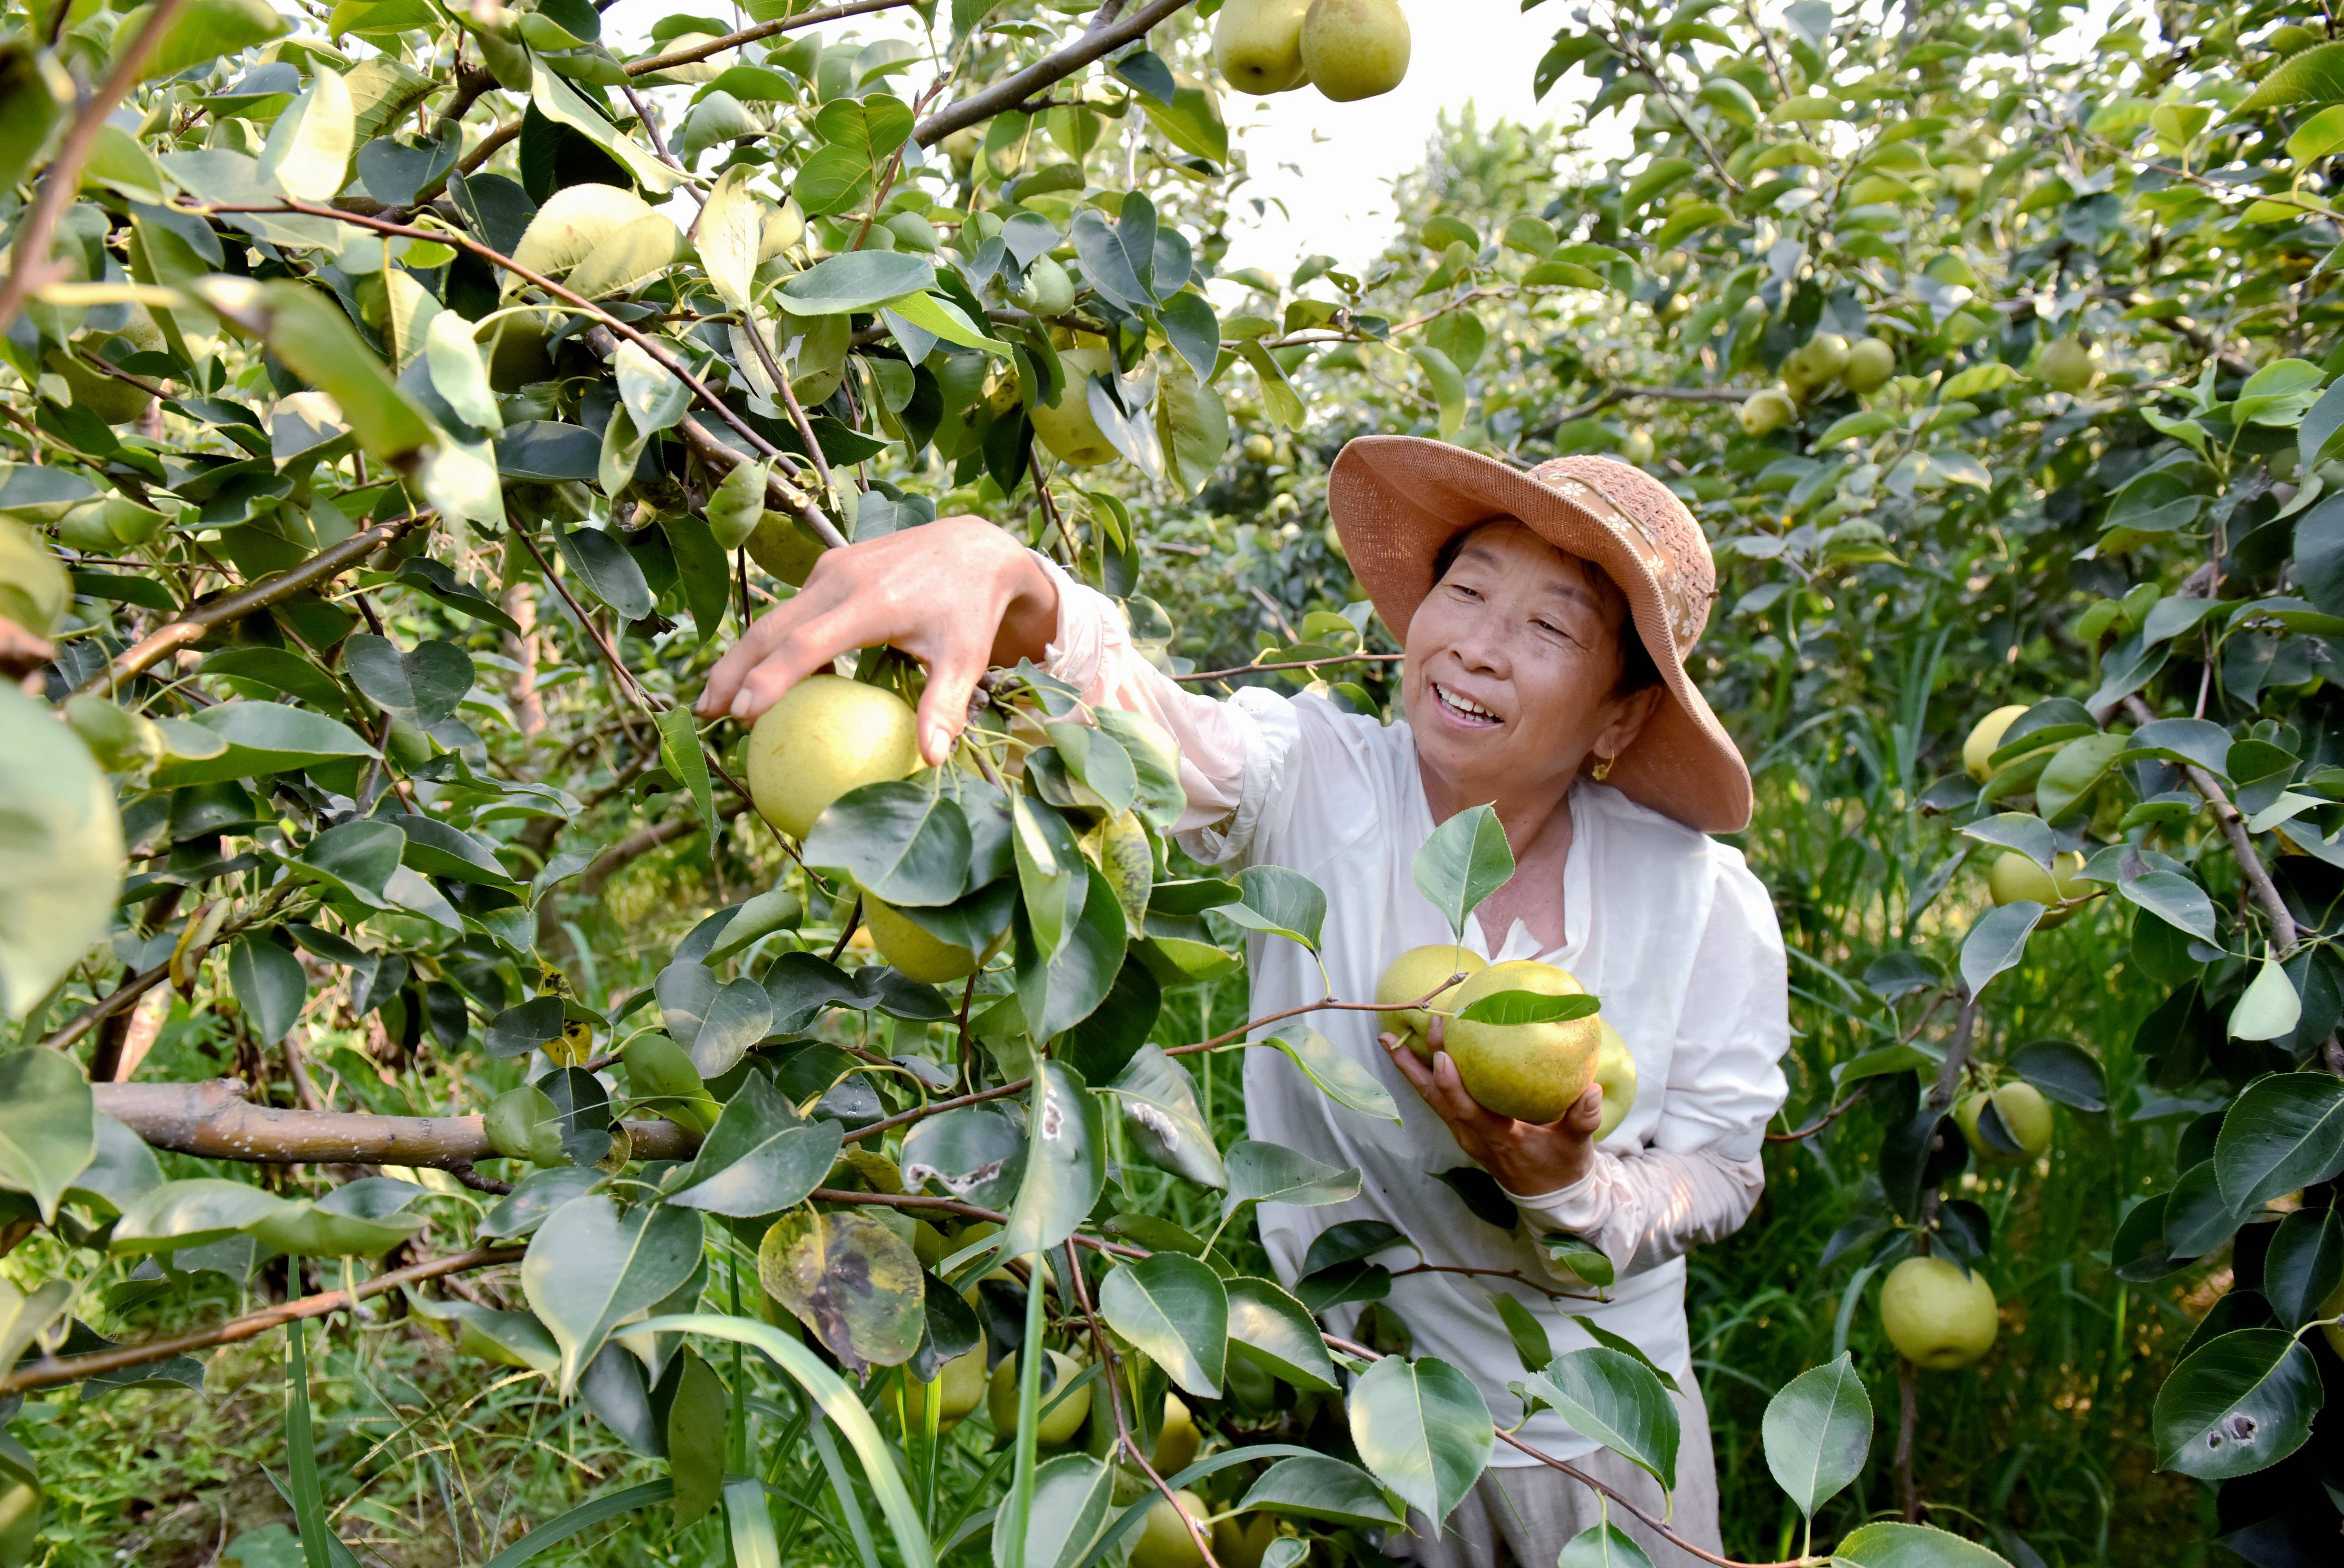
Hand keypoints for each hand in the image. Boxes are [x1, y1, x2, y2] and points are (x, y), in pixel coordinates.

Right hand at [693, 516, 1059, 763]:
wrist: (971, 547)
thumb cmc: (969, 610)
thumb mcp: (966, 658)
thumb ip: (944, 706)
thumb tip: (930, 760)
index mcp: (872, 601)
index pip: (807, 643)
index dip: (771, 678)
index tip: (744, 713)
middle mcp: (842, 579)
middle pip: (771, 628)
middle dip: (733, 670)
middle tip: (706, 714)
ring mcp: (831, 570)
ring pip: (774, 617)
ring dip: (743, 657)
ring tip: (718, 701)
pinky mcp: (829, 568)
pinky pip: (792, 610)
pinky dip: (771, 644)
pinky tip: (763, 679)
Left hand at [1382, 1014, 1601, 1198]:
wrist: (1549, 1196)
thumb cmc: (1562, 1168)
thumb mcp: (1577, 1148)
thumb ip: (1583, 1120)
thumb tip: (1591, 1091)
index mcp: (1498, 1139)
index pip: (1469, 1112)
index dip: (1453, 1086)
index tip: (1443, 1056)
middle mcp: (1473, 1136)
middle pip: (1439, 1099)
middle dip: (1419, 1067)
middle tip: (1404, 1033)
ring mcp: (1465, 1133)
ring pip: (1432, 1099)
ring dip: (1412, 1069)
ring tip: (1389, 1039)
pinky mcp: (1465, 1128)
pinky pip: (1438, 1099)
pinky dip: (1424, 1076)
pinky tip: (1417, 1052)